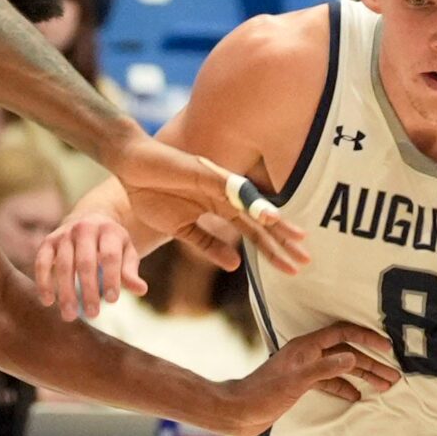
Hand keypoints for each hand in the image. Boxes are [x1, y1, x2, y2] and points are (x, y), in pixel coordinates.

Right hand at [34, 214, 147, 318]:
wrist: (89, 221)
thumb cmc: (112, 245)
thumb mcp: (126, 253)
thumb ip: (130, 271)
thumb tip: (141, 290)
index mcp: (108, 230)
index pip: (110, 256)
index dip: (111, 278)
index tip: (112, 300)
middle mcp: (84, 228)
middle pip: (85, 262)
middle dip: (88, 290)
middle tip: (93, 314)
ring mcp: (64, 234)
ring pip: (63, 265)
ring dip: (66, 292)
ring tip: (70, 315)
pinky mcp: (48, 242)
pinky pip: (42, 262)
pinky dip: (43, 282)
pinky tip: (48, 301)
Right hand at [105, 132, 309, 275]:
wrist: (130, 167)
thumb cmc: (154, 194)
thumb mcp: (183, 229)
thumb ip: (207, 245)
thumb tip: (235, 265)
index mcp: (220, 210)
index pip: (253, 234)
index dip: (272, 251)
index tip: (293, 268)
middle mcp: (225, 196)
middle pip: (259, 222)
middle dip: (282, 242)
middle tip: (305, 260)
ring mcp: (217, 184)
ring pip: (252, 205)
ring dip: (273, 222)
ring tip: (296, 238)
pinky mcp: (205, 173)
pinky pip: (230, 188)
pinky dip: (248, 200)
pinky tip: (265, 214)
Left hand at [211, 323, 400, 435]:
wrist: (237, 412)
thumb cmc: (262, 395)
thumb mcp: (296, 382)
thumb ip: (325, 368)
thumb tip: (353, 357)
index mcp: (306, 346)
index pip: (343, 333)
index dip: (367, 338)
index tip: (387, 348)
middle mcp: (307, 354)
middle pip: (346, 352)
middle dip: (371, 364)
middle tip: (394, 377)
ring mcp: (304, 369)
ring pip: (341, 368)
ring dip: (362, 376)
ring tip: (384, 387)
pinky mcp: (299, 385)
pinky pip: (329, 382)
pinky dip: (345, 387)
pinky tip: (357, 397)